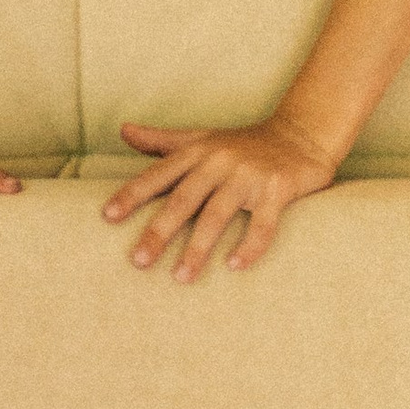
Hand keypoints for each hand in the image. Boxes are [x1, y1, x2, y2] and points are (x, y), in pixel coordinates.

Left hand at [103, 117, 336, 280]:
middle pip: (184, 199)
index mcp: (199, 152)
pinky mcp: (278, 190)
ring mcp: (249, 176)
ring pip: (218, 214)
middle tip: (138, 260)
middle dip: (160, 230)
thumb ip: (162, 140)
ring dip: (198, 247)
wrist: (301, 134)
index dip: (133, 194)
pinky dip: (249, 246)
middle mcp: (220, 161)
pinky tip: (234, 267)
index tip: (108, 217)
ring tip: (181, 277)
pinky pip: (263, 223)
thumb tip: (123, 130)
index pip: (159, 174)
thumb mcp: (202, 138)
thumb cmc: (243, 143)